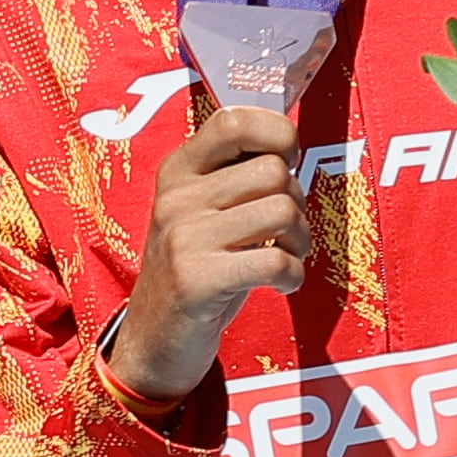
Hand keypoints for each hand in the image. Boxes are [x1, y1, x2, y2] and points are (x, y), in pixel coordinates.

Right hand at [102, 104, 307, 406]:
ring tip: (283, 255)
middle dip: (298, 202)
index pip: (233, 120)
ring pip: (283, 211)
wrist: (155, 336)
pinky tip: (279, 285)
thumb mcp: (202, 211)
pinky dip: (293, 276)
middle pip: (274, 171)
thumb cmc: (196, 267)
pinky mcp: (197, 279)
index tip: (286, 161)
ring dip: (301, 241)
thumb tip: (288, 145)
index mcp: (178, 172)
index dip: (277, 133)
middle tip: (284, 230)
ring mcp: (184, 238)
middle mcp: (176, 198)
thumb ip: (234, 175)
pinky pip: (277, 261)